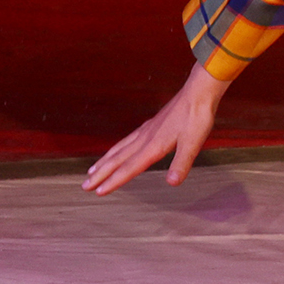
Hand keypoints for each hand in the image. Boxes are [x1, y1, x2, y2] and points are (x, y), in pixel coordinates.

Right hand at [83, 64, 228, 194]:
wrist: (199, 92)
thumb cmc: (197, 117)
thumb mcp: (194, 143)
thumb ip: (182, 163)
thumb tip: (172, 183)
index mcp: (153, 146)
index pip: (129, 168)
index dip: (114, 181)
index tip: (98, 191)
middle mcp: (145, 139)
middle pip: (117, 160)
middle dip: (101, 174)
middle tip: (85, 186)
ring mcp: (146, 131)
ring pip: (119, 149)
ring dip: (105, 161)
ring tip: (92, 170)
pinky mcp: (151, 125)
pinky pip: (127, 140)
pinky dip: (117, 149)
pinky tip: (117, 150)